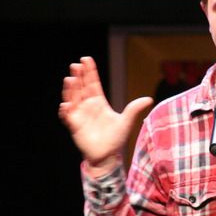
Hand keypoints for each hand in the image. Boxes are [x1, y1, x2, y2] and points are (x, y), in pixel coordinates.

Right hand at [58, 56, 152, 173]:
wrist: (107, 155)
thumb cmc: (116, 138)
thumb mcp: (126, 121)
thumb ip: (134, 109)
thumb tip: (149, 99)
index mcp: (99, 102)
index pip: (93, 84)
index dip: (90, 72)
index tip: (86, 59)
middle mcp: (88, 106)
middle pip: (81, 87)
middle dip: (79, 76)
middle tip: (76, 65)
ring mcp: (80, 115)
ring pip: (73, 98)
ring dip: (70, 89)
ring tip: (70, 79)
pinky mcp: (74, 125)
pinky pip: (67, 116)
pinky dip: (65, 110)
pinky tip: (66, 104)